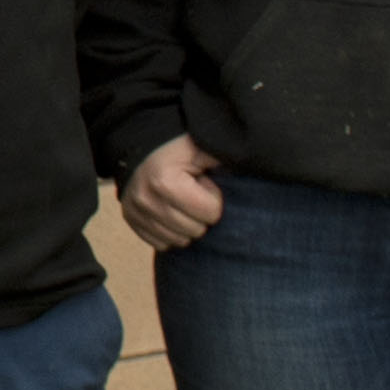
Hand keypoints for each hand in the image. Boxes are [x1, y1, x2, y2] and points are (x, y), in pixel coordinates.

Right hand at [121, 135, 226, 251]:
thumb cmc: (179, 149)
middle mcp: (146, 200)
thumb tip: (258, 168)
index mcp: (165, 181)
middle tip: (193, 193)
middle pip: (196, 231)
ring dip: (186, 225)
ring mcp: (135, 212)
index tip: (203, 183)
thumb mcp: (203, 148)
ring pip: (179, 241)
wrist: (143, 146)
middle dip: (200, 214)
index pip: (211, 213)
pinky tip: (170, 212)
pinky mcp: (131, 221)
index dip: (213, 197)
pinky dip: (170, 232)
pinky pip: (162, 244)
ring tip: (181, 201)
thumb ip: (227, 158)